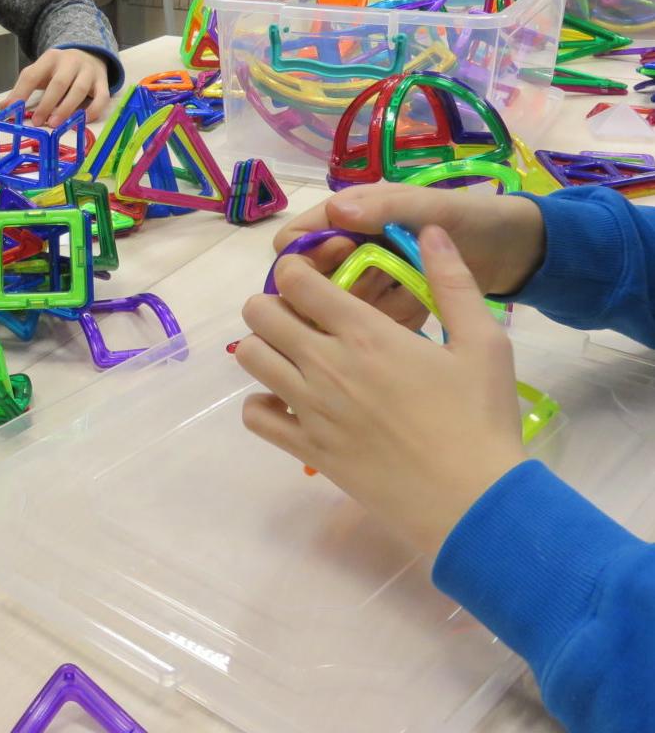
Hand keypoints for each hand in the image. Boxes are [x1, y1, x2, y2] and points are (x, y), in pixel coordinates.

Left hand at [0, 48, 110, 126]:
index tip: (13, 111)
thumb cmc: (58, 69)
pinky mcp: (103, 81)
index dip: (22, 93)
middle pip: (59, 82)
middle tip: (38, 122)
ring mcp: (89, 71)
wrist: (88, 54)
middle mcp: (70, 62)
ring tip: (56, 124)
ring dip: (67, 108)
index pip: (33, 75)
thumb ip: (22, 88)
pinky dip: (93, 110)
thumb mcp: (39, 73)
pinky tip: (82, 121)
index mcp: (50, 58)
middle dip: (48, 103)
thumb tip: (3, 108)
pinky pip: (102, 97)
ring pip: (80, 89)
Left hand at [236, 226, 526, 554]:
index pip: (296, 280)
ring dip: (265, 348)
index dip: (297, 270)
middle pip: (260, 313)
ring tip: (295, 355)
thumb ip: (452, 281)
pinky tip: (290, 403)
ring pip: (250, 357)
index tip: (314, 277)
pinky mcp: (306, 449)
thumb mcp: (483, 342)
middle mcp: (325, 364)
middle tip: (302, 316)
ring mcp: (310, 409)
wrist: (474, 503)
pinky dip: (263, 405)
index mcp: (365, 332)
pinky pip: (255, 416)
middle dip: (274, 304)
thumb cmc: (481, 420)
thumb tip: (428, 230)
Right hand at [272, 183, 544, 311]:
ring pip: (338, 306)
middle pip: (311, 280)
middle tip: (384, 282)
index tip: (344, 255)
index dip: (307, 253)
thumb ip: (384, 209)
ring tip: (411, 292)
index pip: (296, 239)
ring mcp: (365, 280)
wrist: (511, 252)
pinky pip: (370, 323)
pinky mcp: (384, 307)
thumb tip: (336, 214)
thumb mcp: (428, 207)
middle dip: (342, 286)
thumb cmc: (468, 218)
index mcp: (346, 216)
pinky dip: (393, 320)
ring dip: (372, 305)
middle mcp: (346, 250)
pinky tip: (421, 309)